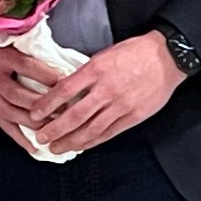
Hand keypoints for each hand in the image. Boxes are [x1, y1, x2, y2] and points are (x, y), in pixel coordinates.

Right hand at [0, 33, 62, 151]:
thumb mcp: (3, 36)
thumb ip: (25, 42)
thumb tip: (54, 49)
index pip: (26, 67)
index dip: (47, 75)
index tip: (67, 80)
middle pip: (21, 96)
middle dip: (46, 104)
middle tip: (67, 107)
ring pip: (16, 115)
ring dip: (38, 123)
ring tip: (58, 126)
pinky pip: (6, 128)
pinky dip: (22, 139)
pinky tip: (37, 147)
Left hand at [30, 31, 183, 153]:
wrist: (166, 57)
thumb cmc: (133, 52)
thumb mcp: (104, 54)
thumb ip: (86, 72)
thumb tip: (65, 88)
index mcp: (96, 69)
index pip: (64, 90)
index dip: (47, 104)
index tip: (34, 113)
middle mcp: (106, 89)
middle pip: (75, 115)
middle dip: (55, 129)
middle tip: (40, 137)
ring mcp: (121, 105)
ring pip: (91, 129)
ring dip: (71, 141)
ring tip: (57, 147)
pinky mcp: (134, 116)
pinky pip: (109, 133)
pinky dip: (93, 142)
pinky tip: (81, 147)